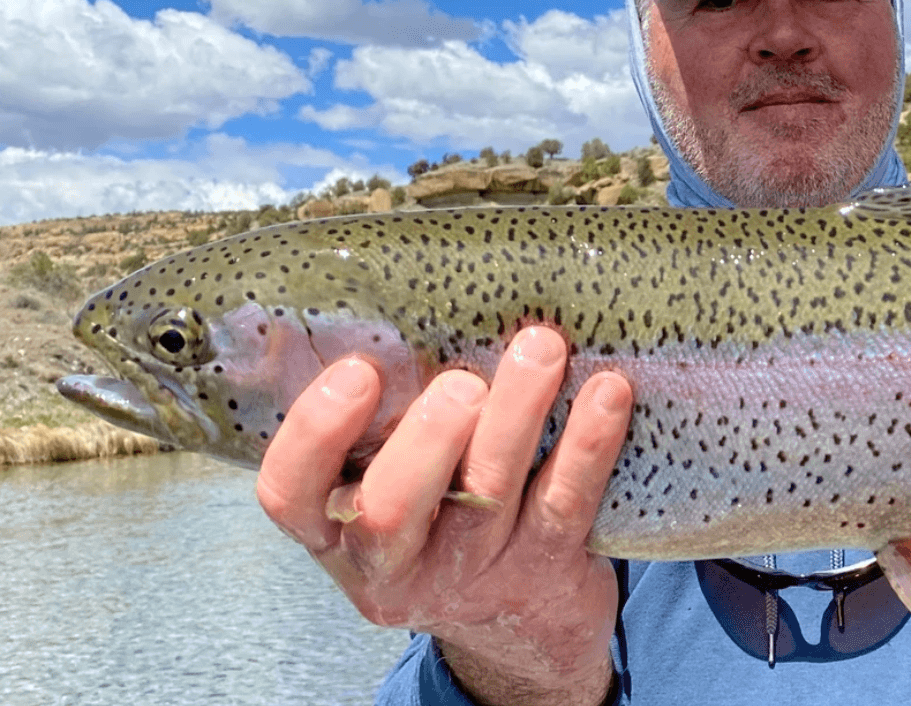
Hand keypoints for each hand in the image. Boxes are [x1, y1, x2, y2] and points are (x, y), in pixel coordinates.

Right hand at [255, 326, 631, 705]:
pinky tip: (607, 393)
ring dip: (515, 417)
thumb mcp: (395, 483)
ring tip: (541, 350)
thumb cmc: (444, 514)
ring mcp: (469, 573)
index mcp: (335, 529)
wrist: (525, 625)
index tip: (357, 372)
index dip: (314, 435)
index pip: (290, 493)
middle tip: (461, 384)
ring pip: (486, 497)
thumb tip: (408, 299)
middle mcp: (391, 563)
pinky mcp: (543, 571)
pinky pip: (564, 506)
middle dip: (426, 440)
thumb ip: (385, 422)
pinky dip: (588, 446)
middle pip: (390, 511)